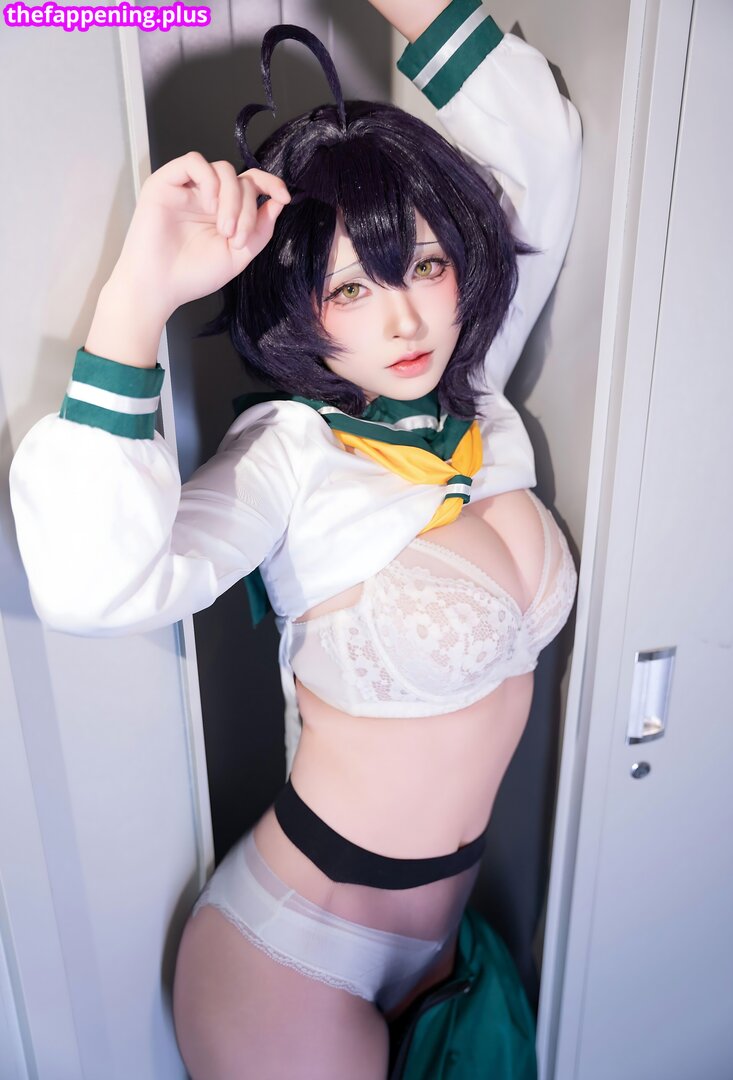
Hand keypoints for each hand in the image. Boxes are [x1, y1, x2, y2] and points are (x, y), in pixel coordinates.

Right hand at [110, 151, 290, 318]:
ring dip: (232, 198)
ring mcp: (187, 188)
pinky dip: (209, 180)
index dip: (271, 184)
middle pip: (241, 180)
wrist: (158, 287)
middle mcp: (207, 197)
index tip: (284, 197)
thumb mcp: (238, 255)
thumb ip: (260, 230)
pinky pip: (194, 162)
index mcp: (224, 212)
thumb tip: (278, 202)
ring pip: (222, 169)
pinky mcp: (166, 182)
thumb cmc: (192, 275)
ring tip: (224, 229)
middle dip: (248, 208)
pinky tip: (208, 204)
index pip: (252, 184)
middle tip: (236, 237)